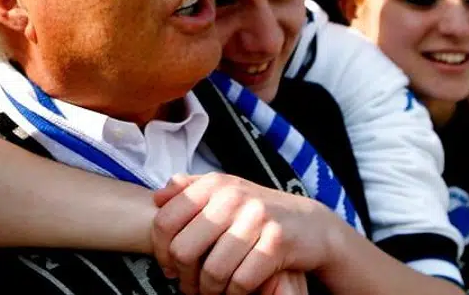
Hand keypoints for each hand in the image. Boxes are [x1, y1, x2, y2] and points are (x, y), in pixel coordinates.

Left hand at [151, 173, 339, 294]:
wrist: (311, 224)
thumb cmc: (258, 211)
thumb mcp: (225, 191)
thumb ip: (189, 189)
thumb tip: (157, 198)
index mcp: (213, 184)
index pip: (165, 221)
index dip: (160, 251)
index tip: (169, 267)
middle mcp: (232, 197)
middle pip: (184, 250)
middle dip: (184, 277)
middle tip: (189, 286)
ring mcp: (256, 218)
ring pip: (212, 271)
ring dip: (208, 290)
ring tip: (210, 291)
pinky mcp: (277, 243)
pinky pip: (241, 281)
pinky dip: (234, 294)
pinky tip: (234, 291)